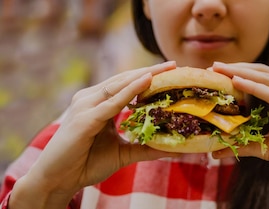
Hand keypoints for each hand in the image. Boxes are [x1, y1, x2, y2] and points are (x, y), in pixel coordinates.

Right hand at [10, 61, 179, 208]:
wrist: (58, 179)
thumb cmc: (86, 163)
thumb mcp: (123, 153)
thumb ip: (146, 148)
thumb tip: (175, 149)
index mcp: (98, 103)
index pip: (126, 84)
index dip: (148, 76)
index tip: (171, 70)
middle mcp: (90, 99)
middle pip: (124, 79)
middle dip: (150, 71)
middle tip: (174, 63)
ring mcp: (85, 107)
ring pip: (119, 86)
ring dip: (143, 76)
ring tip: (165, 69)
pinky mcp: (85, 119)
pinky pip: (112, 102)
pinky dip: (130, 91)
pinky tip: (146, 82)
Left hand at [211, 62, 268, 208]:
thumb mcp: (267, 147)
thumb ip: (245, 144)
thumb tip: (216, 151)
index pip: (260, 77)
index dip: (239, 73)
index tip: (215, 72)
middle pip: (262, 72)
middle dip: (237, 68)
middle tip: (213, 66)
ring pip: (268, 78)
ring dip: (243, 73)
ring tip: (222, 70)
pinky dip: (256, 87)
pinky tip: (239, 83)